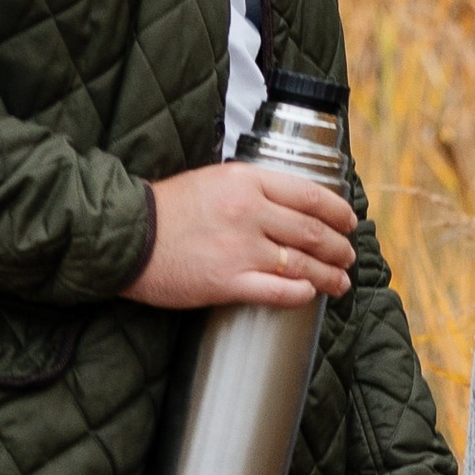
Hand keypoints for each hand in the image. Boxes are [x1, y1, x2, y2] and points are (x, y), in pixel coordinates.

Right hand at [124, 160, 357, 308]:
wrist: (125, 236)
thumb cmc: (166, 209)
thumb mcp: (214, 180)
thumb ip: (252, 189)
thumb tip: (290, 203)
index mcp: (247, 182)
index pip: (310, 195)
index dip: (338, 211)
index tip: (349, 221)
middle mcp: (250, 213)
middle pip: (313, 231)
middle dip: (339, 247)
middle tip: (348, 255)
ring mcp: (240, 249)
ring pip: (302, 263)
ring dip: (328, 274)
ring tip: (340, 282)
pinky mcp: (227, 282)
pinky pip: (277, 291)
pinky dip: (300, 294)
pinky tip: (310, 294)